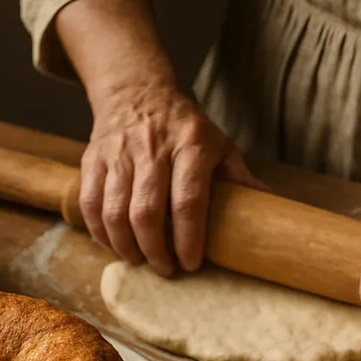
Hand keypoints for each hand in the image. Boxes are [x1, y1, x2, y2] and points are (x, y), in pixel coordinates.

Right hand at [80, 81, 260, 275]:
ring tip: (140, 261)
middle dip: (155, 250)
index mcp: (191, 145)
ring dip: (126, 247)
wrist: (137, 91)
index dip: (188, 239)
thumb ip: (240, 179)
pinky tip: (115, 246)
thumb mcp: (219, 144)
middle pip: (146, 212)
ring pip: (114, 212)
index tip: (191, 263)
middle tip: (165, 269)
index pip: (187, 201)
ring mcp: (118, 153)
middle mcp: (152, 147)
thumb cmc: (185, 128)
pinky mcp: (93, 159)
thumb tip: (270, 211)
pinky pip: (90, 204)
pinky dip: (100, 233)